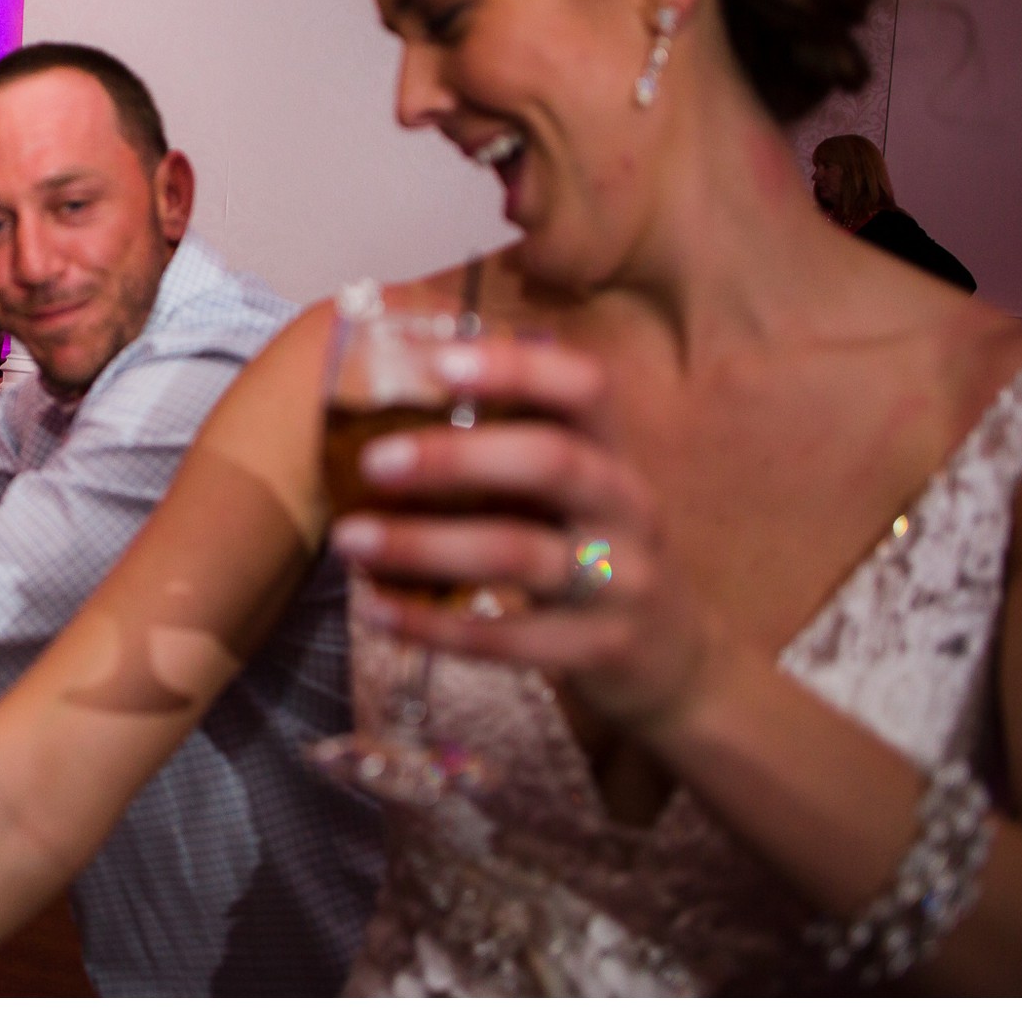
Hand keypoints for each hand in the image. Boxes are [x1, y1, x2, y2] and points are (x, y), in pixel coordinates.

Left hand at [326, 334, 718, 731]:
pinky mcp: (599, 649)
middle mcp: (627, 507)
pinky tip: (376, 611)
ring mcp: (621, 581)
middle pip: (551, 463)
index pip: (586, 388)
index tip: (438, 361)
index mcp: (613, 453)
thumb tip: (384, 411)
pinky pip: (508, 638)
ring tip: (349, 539)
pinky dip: (433, 624)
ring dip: (424, 545)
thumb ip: (507, 454)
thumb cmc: (589, 554)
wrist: (672, 660)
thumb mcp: (571, 496)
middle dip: (457, 457)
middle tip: (374, 461)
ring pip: (519, 553)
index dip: (518, 368)